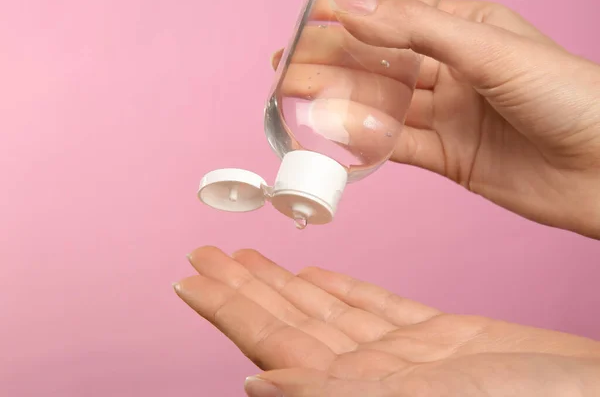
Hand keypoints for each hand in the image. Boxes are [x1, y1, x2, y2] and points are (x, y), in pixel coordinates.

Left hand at [174, 247, 599, 396]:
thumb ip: (336, 394)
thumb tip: (257, 384)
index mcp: (358, 391)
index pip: (272, 342)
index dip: (228, 310)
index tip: (190, 280)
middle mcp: (373, 376)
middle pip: (290, 322)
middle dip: (245, 286)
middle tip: (206, 252)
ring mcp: (406, 355)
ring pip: (327, 310)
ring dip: (285, 282)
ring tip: (247, 256)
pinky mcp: (441, 337)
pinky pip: (377, 307)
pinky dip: (343, 288)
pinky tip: (314, 274)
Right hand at [272, 0, 599, 238]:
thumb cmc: (568, 96)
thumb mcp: (489, 49)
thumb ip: (418, 30)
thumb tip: (354, 10)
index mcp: (468, 30)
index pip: (395, 18)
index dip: (350, 16)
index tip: (306, 17)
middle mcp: (454, 71)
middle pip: (380, 64)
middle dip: (332, 62)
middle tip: (286, 65)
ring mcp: (450, 115)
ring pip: (382, 105)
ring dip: (339, 101)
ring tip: (295, 96)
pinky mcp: (450, 157)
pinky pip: (398, 146)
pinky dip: (365, 141)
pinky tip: (332, 134)